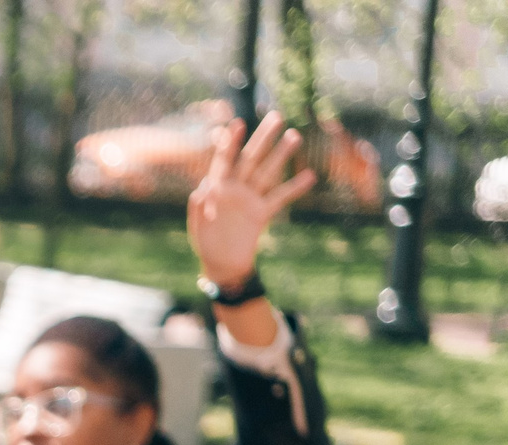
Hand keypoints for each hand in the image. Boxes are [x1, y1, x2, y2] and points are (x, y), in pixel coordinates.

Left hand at [188, 111, 316, 289]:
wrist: (222, 265)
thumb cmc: (205, 245)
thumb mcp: (197, 227)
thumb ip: (198, 207)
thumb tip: (204, 187)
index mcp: (216, 189)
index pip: (223, 161)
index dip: (229, 143)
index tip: (237, 124)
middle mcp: (235, 189)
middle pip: (250, 158)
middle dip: (262, 138)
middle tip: (276, 117)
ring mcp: (250, 199)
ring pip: (267, 172)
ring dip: (281, 155)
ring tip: (295, 136)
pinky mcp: (262, 213)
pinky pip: (280, 197)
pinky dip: (294, 188)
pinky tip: (310, 176)